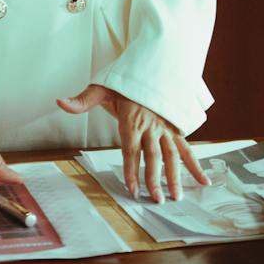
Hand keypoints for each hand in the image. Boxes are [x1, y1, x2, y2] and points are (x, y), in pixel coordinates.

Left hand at [57, 85, 207, 201]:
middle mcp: (151, 124)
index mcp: (132, 118)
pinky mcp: (176, 127)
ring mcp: (166, 127)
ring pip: (173, 154)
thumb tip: (60, 103)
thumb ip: (83, 100)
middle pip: (154, 155)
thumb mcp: (102, 86)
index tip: (132, 189)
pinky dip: (195, 164)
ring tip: (177, 195)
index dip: (132, 170)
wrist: (152, 63)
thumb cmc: (126, 79)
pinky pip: (186, 148)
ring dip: (176, 176)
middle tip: (157, 199)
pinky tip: (203, 180)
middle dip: (156, 179)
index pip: (131, 149)